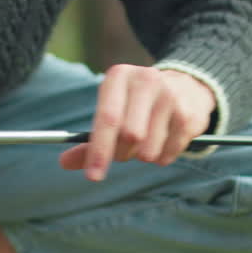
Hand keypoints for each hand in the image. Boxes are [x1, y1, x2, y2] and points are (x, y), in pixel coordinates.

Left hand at [59, 65, 215, 180]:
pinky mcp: (188, 114)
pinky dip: (161, 158)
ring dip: (143, 157)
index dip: (99, 150)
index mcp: (119, 76)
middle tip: (124, 152)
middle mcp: (146, 80)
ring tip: (146, 142)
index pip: (107, 118)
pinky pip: (167, 154)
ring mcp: (170, 96)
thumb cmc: (138, 105)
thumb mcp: (113, 112)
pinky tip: (164, 141)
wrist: (186, 88)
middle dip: (122, 154)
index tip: (93, 176)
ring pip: (148, 149)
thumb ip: (91, 139)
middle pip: (129, 136)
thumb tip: (64, 162)